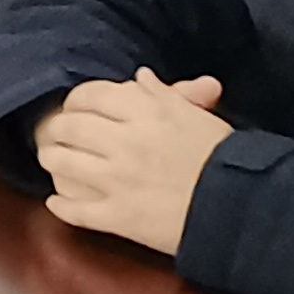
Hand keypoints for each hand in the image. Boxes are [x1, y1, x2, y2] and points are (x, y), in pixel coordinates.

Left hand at [34, 74, 233, 255]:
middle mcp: (125, 144)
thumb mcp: (197, 117)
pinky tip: (55, 203)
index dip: (77, 100)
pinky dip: (61, 207)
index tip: (75, 106)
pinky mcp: (119, 217)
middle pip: (70, 128)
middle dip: (56, 129)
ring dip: (53, 160)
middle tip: (54, 132)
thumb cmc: (224, 157)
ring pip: (63, 165)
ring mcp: (118, 181)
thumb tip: (139, 76)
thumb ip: (165, 94)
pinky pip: (76, 211)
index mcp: (146, 115)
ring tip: (52, 160)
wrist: (241, 206)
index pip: (92, 96)